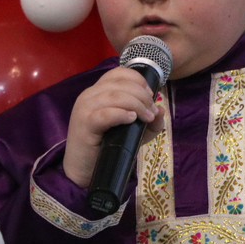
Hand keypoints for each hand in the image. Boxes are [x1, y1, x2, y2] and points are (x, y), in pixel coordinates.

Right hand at [63, 67, 165, 188]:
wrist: (83, 169)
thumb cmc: (107, 148)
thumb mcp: (134, 133)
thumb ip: (150, 122)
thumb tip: (161, 110)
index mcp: (98, 91)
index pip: (119, 73)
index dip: (139, 80)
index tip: (151, 96)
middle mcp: (90, 94)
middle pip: (121, 83)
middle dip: (142, 96)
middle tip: (151, 113)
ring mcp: (85, 107)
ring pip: (115, 96)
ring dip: (137, 105)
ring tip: (147, 118)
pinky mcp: (84, 123)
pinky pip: (105, 113)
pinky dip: (121, 114)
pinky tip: (132, 119)